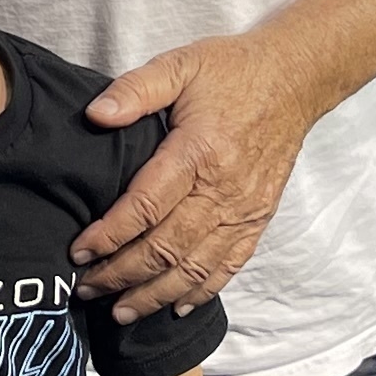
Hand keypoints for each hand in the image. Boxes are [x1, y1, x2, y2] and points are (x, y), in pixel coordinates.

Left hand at [74, 30, 317, 320]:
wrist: (295, 79)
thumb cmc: (232, 70)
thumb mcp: (180, 64)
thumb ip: (136, 90)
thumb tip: (95, 115)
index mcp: (199, 152)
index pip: (146, 207)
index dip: (110, 235)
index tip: (79, 252)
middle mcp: (224, 190)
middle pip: (167, 248)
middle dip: (123, 275)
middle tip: (87, 289)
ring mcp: (245, 210)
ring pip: (196, 267)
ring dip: (156, 294)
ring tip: (122, 311)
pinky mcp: (259, 218)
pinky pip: (229, 266)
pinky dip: (202, 292)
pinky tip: (176, 308)